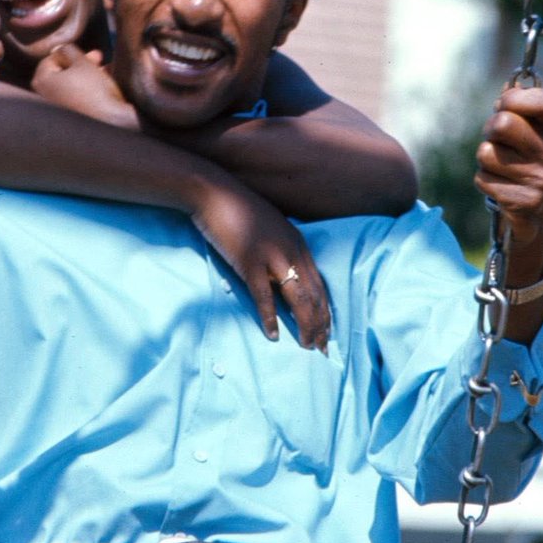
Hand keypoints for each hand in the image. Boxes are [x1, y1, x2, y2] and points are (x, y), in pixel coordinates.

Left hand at [31, 44, 135, 128]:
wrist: (110, 126)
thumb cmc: (94, 91)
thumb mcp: (82, 63)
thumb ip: (68, 50)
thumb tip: (59, 49)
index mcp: (42, 82)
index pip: (51, 59)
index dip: (72, 53)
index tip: (91, 54)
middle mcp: (43, 98)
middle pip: (61, 73)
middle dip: (81, 64)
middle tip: (99, 60)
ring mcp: (55, 113)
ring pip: (71, 86)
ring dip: (87, 77)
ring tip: (106, 73)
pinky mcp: (68, 123)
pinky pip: (76, 100)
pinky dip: (87, 92)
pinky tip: (104, 90)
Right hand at [189, 176, 330, 351]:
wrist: (214, 192)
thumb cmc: (240, 211)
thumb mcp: (271, 230)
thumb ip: (282, 251)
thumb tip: (285, 279)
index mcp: (299, 243)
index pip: (320, 285)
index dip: (326, 311)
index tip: (328, 333)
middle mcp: (292, 251)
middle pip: (314, 295)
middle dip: (321, 325)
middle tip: (323, 349)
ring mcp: (272, 256)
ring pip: (297, 298)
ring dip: (305, 325)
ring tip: (307, 346)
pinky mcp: (249, 261)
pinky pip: (264, 296)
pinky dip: (270, 318)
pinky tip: (273, 334)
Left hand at [474, 86, 542, 247]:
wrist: (537, 213)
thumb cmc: (524, 160)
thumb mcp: (527, 130)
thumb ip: (517, 107)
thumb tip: (508, 89)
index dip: (514, 98)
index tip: (504, 105)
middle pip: (501, 123)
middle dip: (490, 130)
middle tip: (498, 141)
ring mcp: (542, 180)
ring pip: (485, 153)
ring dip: (486, 160)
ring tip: (503, 168)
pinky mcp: (525, 203)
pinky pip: (482, 179)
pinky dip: (485, 182)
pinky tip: (503, 187)